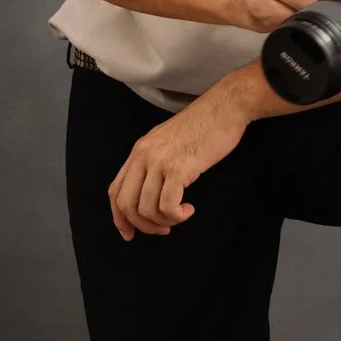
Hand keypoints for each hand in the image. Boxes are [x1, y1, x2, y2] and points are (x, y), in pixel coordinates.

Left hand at [108, 87, 249, 240]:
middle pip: (126, 204)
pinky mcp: (178, 168)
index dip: (119, 217)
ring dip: (163, 222)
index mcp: (140, 150)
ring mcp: (160, 161)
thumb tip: (151, 193)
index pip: (115, 190)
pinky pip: (167, 206)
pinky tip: (188, 210)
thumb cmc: (204, 124)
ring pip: (146, 208)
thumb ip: (155, 162)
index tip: (130, 233)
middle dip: (142, 225)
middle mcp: (144, 155)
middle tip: (162, 229)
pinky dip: (176, 216)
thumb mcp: (168, 140)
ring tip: (179, 216)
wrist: (225, 107)